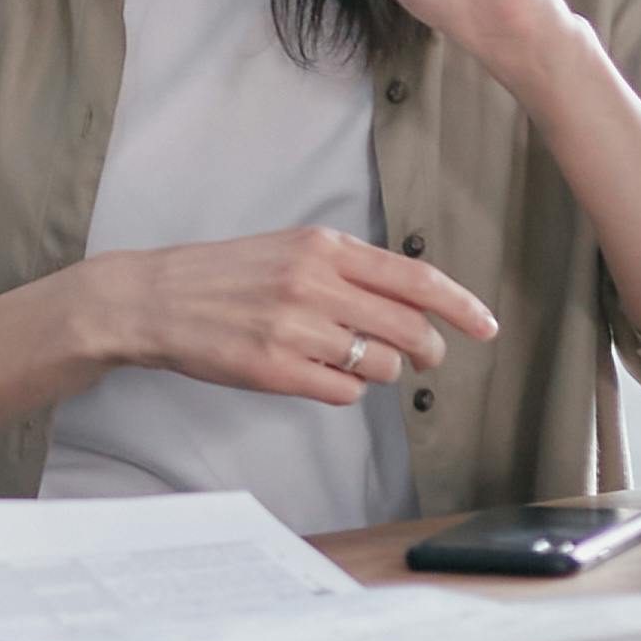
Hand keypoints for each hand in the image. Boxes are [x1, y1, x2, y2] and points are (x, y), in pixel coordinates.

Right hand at [95, 228, 497, 404]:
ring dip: (377, 371)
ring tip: (347, 359)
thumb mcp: (290, 250)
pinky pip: (345, 392)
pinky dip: (344, 389)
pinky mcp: (275, 369)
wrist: (154, 298)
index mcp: (323, 248)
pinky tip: (318, 373)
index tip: (486, 325)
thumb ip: (348, 269)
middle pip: (409, 329)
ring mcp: (294, 328)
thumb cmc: (223, 275)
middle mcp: (313, 284)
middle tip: (422, 357)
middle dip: (427, 350)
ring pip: (380, 366)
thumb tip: (414, 303)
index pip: (415, 278)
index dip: (461, 305)